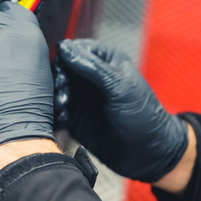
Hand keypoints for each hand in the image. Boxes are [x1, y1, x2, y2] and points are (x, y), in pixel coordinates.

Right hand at [55, 39, 188, 182]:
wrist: (147, 153)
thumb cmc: (142, 114)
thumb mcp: (118, 86)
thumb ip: (91, 66)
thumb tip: (64, 47)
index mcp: (103, 59)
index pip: (72, 49)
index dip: (65, 61)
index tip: (65, 76)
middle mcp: (88, 74)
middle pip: (58, 69)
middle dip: (57, 81)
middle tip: (64, 95)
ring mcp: (80, 95)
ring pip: (53, 89)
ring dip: (54, 98)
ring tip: (64, 108)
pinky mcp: (73, 115)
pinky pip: (55, 110)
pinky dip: (55, 114)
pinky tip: (65, 121)